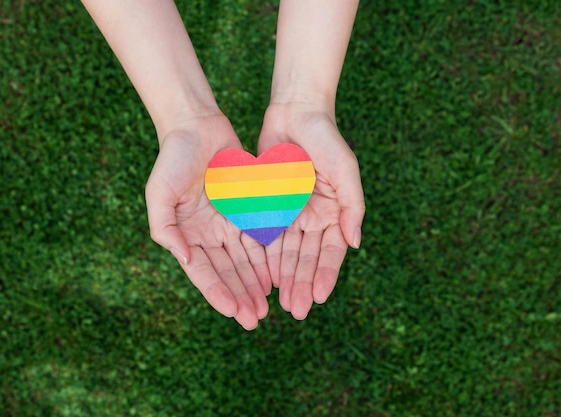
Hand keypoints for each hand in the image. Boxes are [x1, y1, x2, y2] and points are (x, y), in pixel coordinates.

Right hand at [145, 114, 270, 329]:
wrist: (196, 126)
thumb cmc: (173, 158)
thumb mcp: (159, 193)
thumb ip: (165, 228)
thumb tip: (185, 259)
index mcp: (186, 234)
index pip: (202, 271)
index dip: (217, 292)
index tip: (233, 311)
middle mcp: (207, 233)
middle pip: (226, 271)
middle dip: (240, 295)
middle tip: (255, 319)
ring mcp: (227, 222)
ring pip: (244, 260)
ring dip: (254, 284)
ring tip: (265, 306)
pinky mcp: (246, 208)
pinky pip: (257, 238)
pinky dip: (265, 259)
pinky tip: (274, 277)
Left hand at [257, 103, 364, 319]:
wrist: (295, 113)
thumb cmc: (325, 138)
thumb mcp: (345, 169)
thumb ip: (353, 206)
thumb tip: (355, 243)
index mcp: (334, 212)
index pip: (331, 251)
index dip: (325, 274)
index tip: (318, 297)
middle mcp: (313, 217)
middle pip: (307, 258)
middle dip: (302, 283)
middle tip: (295, 310)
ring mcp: (291, 213)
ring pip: (286, 253)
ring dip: (284, 277)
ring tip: (280, 302)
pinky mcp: (269, 206)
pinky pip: (267, 236)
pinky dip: (266, 257)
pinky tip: (263, 277)